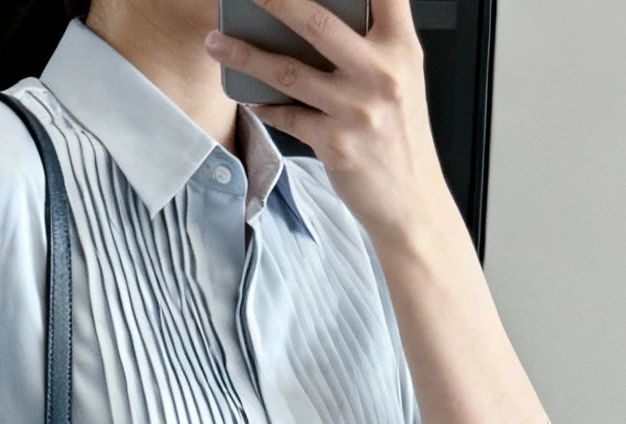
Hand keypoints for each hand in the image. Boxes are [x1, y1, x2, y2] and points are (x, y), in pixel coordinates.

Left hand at [205, 0, 446, 250]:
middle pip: (316, 21)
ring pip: (287, 71)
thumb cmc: (400, 133)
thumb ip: (374, 41)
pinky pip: (287, 116)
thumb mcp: (402, 75)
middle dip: (273, 0)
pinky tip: (247, 95)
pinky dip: (263, 105)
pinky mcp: (335, 145)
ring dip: (244, 54)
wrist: (410, 201)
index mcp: (401, 47)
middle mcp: (381, 73)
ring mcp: (356, 110)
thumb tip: (317, 14)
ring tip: (215, 42)